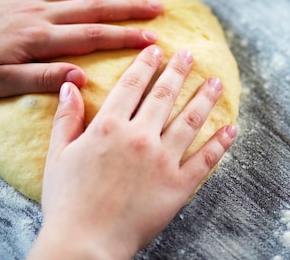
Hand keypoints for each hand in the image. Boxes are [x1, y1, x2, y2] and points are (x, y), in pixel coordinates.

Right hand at [28, 45, 236, 258]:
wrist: (85, 245)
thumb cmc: (67, 202)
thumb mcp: (57, 156)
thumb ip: (66, 118)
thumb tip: (70, 84)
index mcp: (109, 128)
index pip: (132, 86)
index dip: (146, 64)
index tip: (156, 49)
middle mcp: (139, 137)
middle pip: (165, 95)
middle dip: (179, 71)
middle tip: (191, 55)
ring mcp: (163, 161)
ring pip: (190, 120)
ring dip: (205, 98)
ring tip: (216, 81)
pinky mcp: (179, 185)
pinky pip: (206, 159)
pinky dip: (221, 143)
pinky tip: (232, 127)